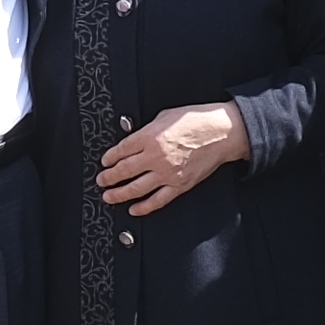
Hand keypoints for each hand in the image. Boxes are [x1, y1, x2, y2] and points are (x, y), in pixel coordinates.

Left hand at [94, 101, 248, 215]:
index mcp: (150, 137)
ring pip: (136, 188)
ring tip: (109, 196)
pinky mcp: (179, 185)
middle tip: (102, 180)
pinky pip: (157, 200)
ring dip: (119, 194)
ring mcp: (167, 173)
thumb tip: (134, 138)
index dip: (109, 158)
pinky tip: (134, 209)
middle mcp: (156, 157)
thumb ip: (147, 129)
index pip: (121, 150)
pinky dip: (144, 207)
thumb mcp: (165, 116)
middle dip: (109, 177)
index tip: (105, 162)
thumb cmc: (197, 121)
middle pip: (124, 171)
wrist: (222, 132)